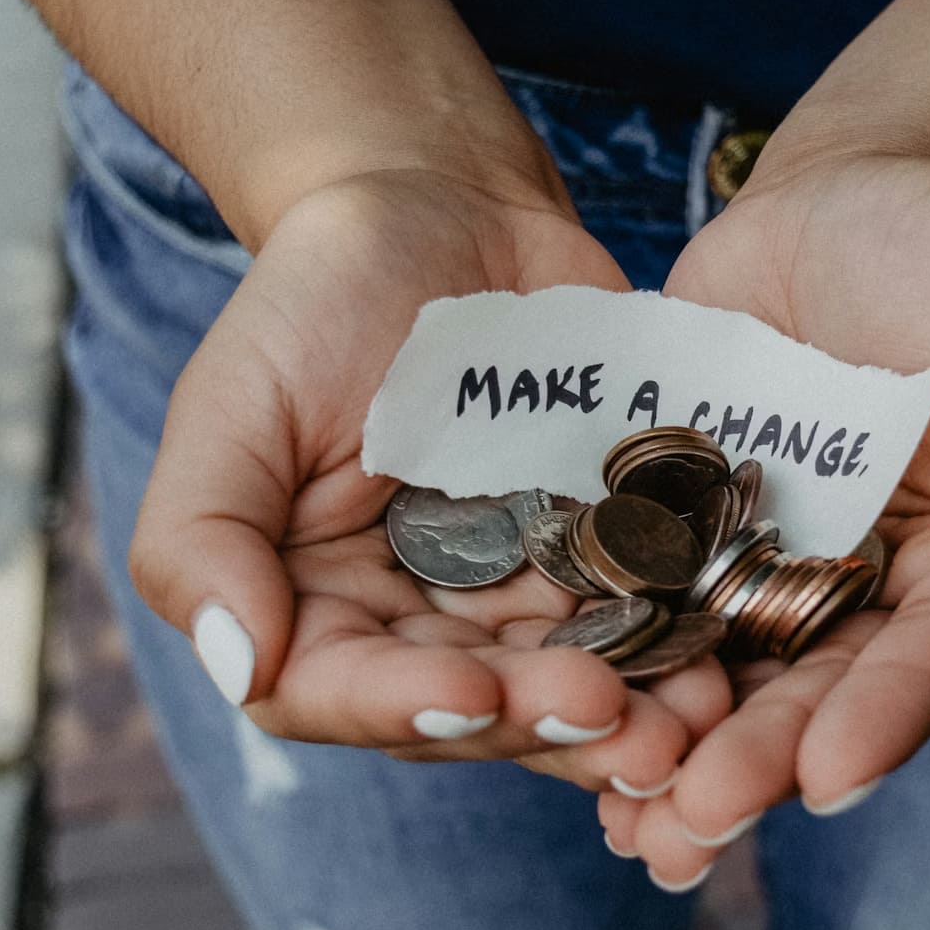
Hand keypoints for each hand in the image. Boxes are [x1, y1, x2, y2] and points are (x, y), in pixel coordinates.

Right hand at [128, 171, 727, 791]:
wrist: (444, 207)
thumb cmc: (317, 298)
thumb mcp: (233, 401)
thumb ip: (201, 536)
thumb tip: (238, 665)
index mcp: (312, 607)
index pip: (340, 693)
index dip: (406, 708)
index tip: (476, 695)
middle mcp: (415, 625)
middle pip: (473, 709)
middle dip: (543, 722)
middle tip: (618, 720)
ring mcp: (516, 597)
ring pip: (568, 685)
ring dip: (631, 717)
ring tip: (692, 721)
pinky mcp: (603, 555)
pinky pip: (643, 618)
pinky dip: (682, 647)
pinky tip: (728, 663)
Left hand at [601, 153, 929, 884]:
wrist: (848, 193)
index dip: (892, 715)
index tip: (831, 771)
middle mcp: (883, 601)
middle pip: (828, 696)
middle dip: (764, 763)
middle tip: (697, 818)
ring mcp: (778, 576)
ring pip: (733, 682)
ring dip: (682, 754)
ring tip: (629, 821)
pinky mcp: (689, 541)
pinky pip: (651, 614)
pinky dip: (614, 671)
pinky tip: (561, 726)